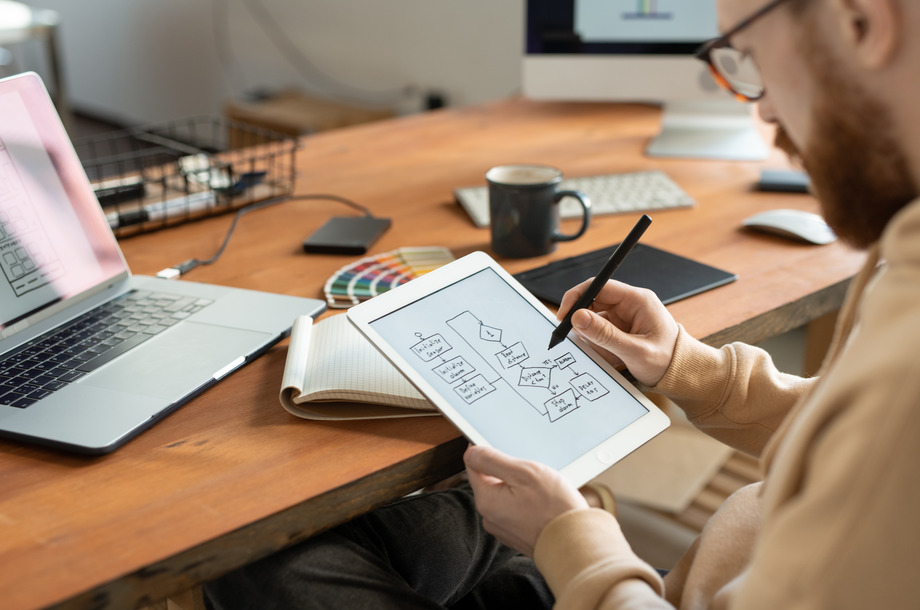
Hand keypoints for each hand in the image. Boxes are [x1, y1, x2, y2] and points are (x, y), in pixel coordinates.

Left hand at [464, 445, 587, 556]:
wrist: (576, 544)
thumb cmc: (554, 508)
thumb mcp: (524, 473)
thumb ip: (493, 460)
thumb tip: (472, 452)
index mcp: (486, 500)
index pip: (474, 465)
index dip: (488, 451)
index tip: (506, 448)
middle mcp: (490, 517)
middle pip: (491, 480)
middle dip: (510, 471)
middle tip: (533, 471)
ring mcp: (504, 528)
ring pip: (507, 495)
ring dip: (521, 487)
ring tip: (543, 488)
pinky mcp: (519, 535)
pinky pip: (518, 509)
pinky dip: (528, 502)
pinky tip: (545, 502)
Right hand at [558, 279, 678, 386]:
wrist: (681, 372)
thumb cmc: (667, 360)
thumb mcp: (634, 351)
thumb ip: (605, 335)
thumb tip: (578, 318)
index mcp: (637, 300)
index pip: (599, 286)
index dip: (578, 297)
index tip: (564, 315)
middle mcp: (630, 303)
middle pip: (593, 300)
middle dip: (582, 321)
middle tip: (577, 339)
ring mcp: (624, 314)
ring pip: (593, 317)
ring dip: (591, 335)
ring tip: (606, 354)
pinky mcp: (620, 326)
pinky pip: (599, 329)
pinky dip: (597, 343)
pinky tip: (609, 355)